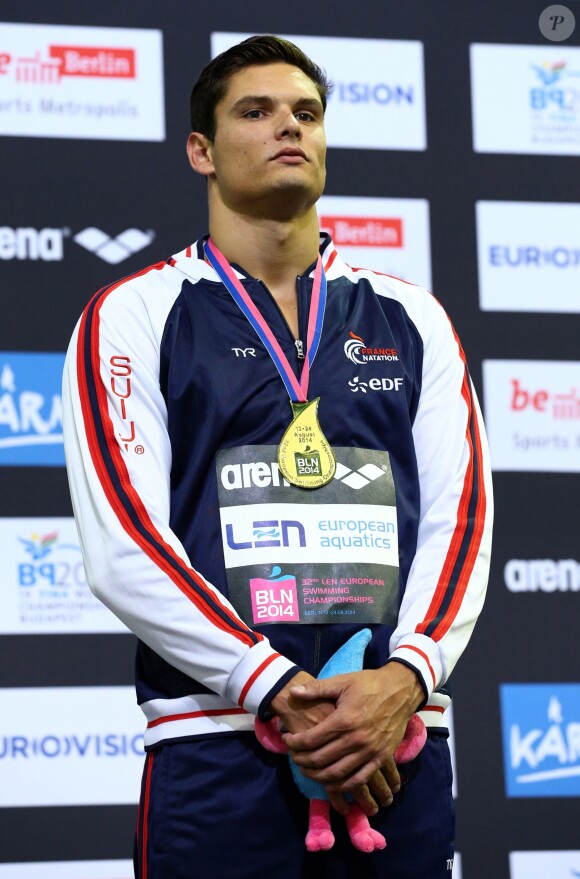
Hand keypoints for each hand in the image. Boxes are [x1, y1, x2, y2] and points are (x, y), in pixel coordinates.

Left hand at [269, 671, 376, 815]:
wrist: (401, 690)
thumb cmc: (369, 684)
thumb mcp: (342, 681)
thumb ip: (317, 688)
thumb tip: (293, 692)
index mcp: (344, 720)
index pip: (311, 739)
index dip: (295, 743)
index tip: (287, 740)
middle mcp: (356, 740)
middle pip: (321, 760)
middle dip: (302, 761)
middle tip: (293, 758)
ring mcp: (370, 752)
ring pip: (337, 774)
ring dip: (318, 776)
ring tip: (307, 770)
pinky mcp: (381, 758)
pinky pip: (359, 779)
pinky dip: (342, 785)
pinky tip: (331, 782)